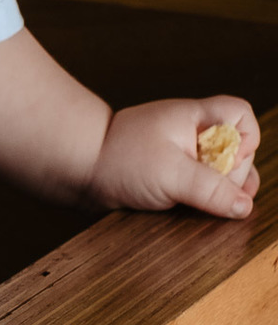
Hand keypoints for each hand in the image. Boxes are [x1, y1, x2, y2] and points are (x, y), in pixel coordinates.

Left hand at [87, 96, 260, 218]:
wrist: (77, 170)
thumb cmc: (118, 160)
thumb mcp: (171, 175)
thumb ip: (212, 189)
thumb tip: (245, 206)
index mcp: (194, 118)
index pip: (240, 116)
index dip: (246, 139)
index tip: (226, 161)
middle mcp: (192, 134)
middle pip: (238, 152)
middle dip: (230, 175)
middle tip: (202, 186)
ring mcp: (183, 155)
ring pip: (222, 173)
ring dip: (219, 192)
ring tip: (198, 202)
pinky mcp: (173, 176)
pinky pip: (203, 187)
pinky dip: (203, 200)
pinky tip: (190, 209)